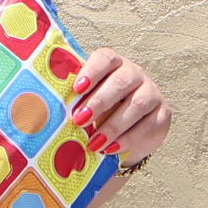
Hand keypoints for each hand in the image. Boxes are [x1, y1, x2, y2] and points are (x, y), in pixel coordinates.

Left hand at [71, 50, 169, 167]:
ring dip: (114, 125)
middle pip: (122, 81)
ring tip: (94, 142)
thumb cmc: (97, 112)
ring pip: (138, 104)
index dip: (92, 71)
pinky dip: (129, 139)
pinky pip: (149, 125)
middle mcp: (135, 74)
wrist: (124, 132)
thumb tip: (45, 113)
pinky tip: (112, 148)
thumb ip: (73, 102)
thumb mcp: (83, 103)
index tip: (77, 88)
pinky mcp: (163, 114)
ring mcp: (152, 93)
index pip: (105, 59)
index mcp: (113, 65)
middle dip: (100, 101)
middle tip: (80, 120)